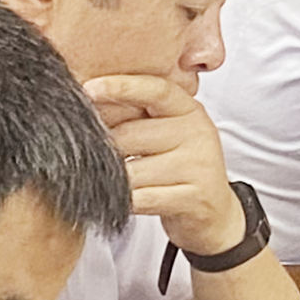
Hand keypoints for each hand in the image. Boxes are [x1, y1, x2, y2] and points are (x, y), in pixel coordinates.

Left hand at [86, 75, 245, 256]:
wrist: (213, 213)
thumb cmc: (178, 169)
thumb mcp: (166, 134)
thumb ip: (136, 117)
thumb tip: (86, 104)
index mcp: (189, 111)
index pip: (156, 90)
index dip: (121, 87)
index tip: (89, 89)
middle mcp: (198, 133)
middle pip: (130, 135)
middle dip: (106, 150)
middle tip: (103, 161)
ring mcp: (199, 165)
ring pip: (130, 171)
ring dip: (114, 182)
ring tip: (120, 185)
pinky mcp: (194, 197)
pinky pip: (141, 199)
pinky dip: (124, 203)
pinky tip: (127, 201)